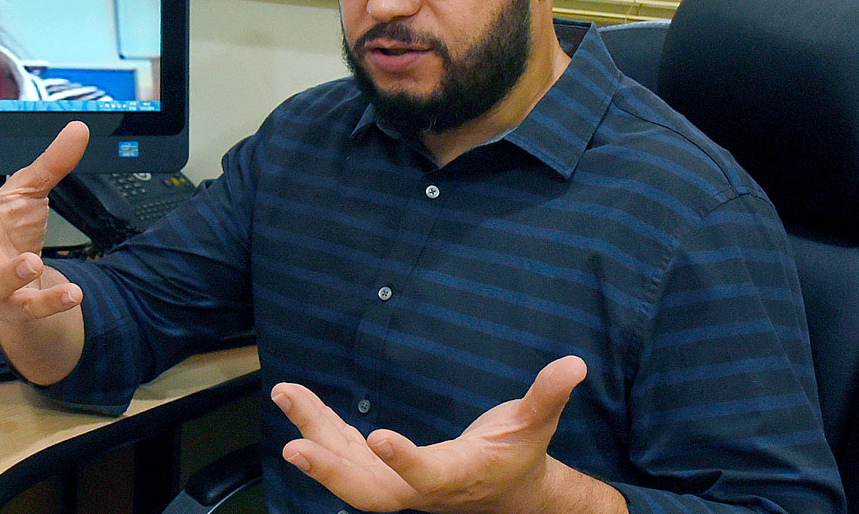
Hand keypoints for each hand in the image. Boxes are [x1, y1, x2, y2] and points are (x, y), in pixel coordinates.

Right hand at [0, 121, 88, 325]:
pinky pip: (28, 307)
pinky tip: (73, 293)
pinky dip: (51, 301)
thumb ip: (51, 162)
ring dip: (6, 275)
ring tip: (30, 262)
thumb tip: (79, 129)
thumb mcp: (29, 191)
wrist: (24, 275)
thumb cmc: (11, 229)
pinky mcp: (13, 306)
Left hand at [273, 356, 596, 513]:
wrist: (505, 494)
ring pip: (346, 470)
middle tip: (293, 448)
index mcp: (457, 478)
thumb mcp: (536, 425)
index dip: (404, 462)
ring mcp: (395, 484)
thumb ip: (548, 396)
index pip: (428, 477)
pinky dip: (317, 427)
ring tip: (284, 394)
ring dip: (312, 434)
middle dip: (330, 471)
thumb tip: (575, 364)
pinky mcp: (380, 470)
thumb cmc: (518, 455)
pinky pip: (342, 452)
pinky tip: (294, 401)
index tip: (378, 437)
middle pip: (369, 493)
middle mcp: (420, 490)